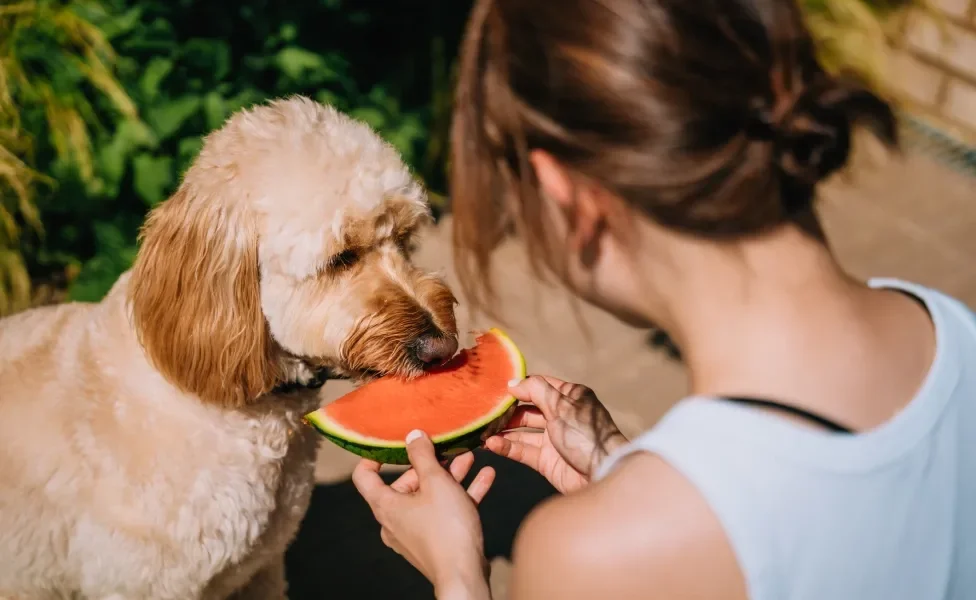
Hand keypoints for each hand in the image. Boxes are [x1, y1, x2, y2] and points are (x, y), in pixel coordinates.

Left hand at [352, 431, 494, 599]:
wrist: (464, 574)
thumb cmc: (446, 528)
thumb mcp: (436, 482)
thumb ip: (423, 455)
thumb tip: (412, 435)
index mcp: (386, 505)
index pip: (364, 476)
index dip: (373, 456)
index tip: (390, 442)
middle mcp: (395, 520)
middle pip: (406, 483)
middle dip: (429, 464)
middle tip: (446, 448)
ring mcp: (415, 532)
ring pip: (430, 497)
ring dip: (451, 476)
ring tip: (470, 457)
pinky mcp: (434, 541)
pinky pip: (445, 512)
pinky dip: (462, 495)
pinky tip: (485, 477)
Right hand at [486, 375, 626, 493]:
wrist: (602, 474)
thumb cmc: (585, 434)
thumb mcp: (562, 406)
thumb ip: (536, 390)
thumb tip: (513, 382)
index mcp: (570, 397)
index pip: (540, 385)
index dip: (520, 386)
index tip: (496, 387)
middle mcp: (561, 415)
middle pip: (528, 408)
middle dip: (507, 410)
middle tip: (485, 411)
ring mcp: (552, 439)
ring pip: (522, 431)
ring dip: (503, 430)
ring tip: (482, 430)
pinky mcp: (546, 460)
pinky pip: (523, 450)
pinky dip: (507, 447)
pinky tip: (491, 444)